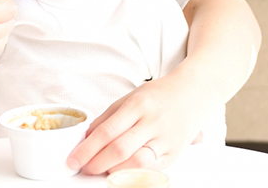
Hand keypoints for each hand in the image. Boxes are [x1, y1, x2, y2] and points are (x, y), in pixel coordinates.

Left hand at [67, 74, 214, 174]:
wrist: (193, 94)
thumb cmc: (158, 95)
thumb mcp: (129, 98)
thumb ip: (108, 118)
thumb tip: (86, 137)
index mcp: (138, 105)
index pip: (107, 131)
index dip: (88, 148)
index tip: (74, 159)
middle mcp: (152, 123)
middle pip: (119, 149)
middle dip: (96, 162)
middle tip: (82, 167)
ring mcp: (165, 139)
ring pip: (136, 162)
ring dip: (113, 171)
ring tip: (99, 169)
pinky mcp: (174, 153)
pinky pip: (151, 169)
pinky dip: (132, 173)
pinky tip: (120, 172)